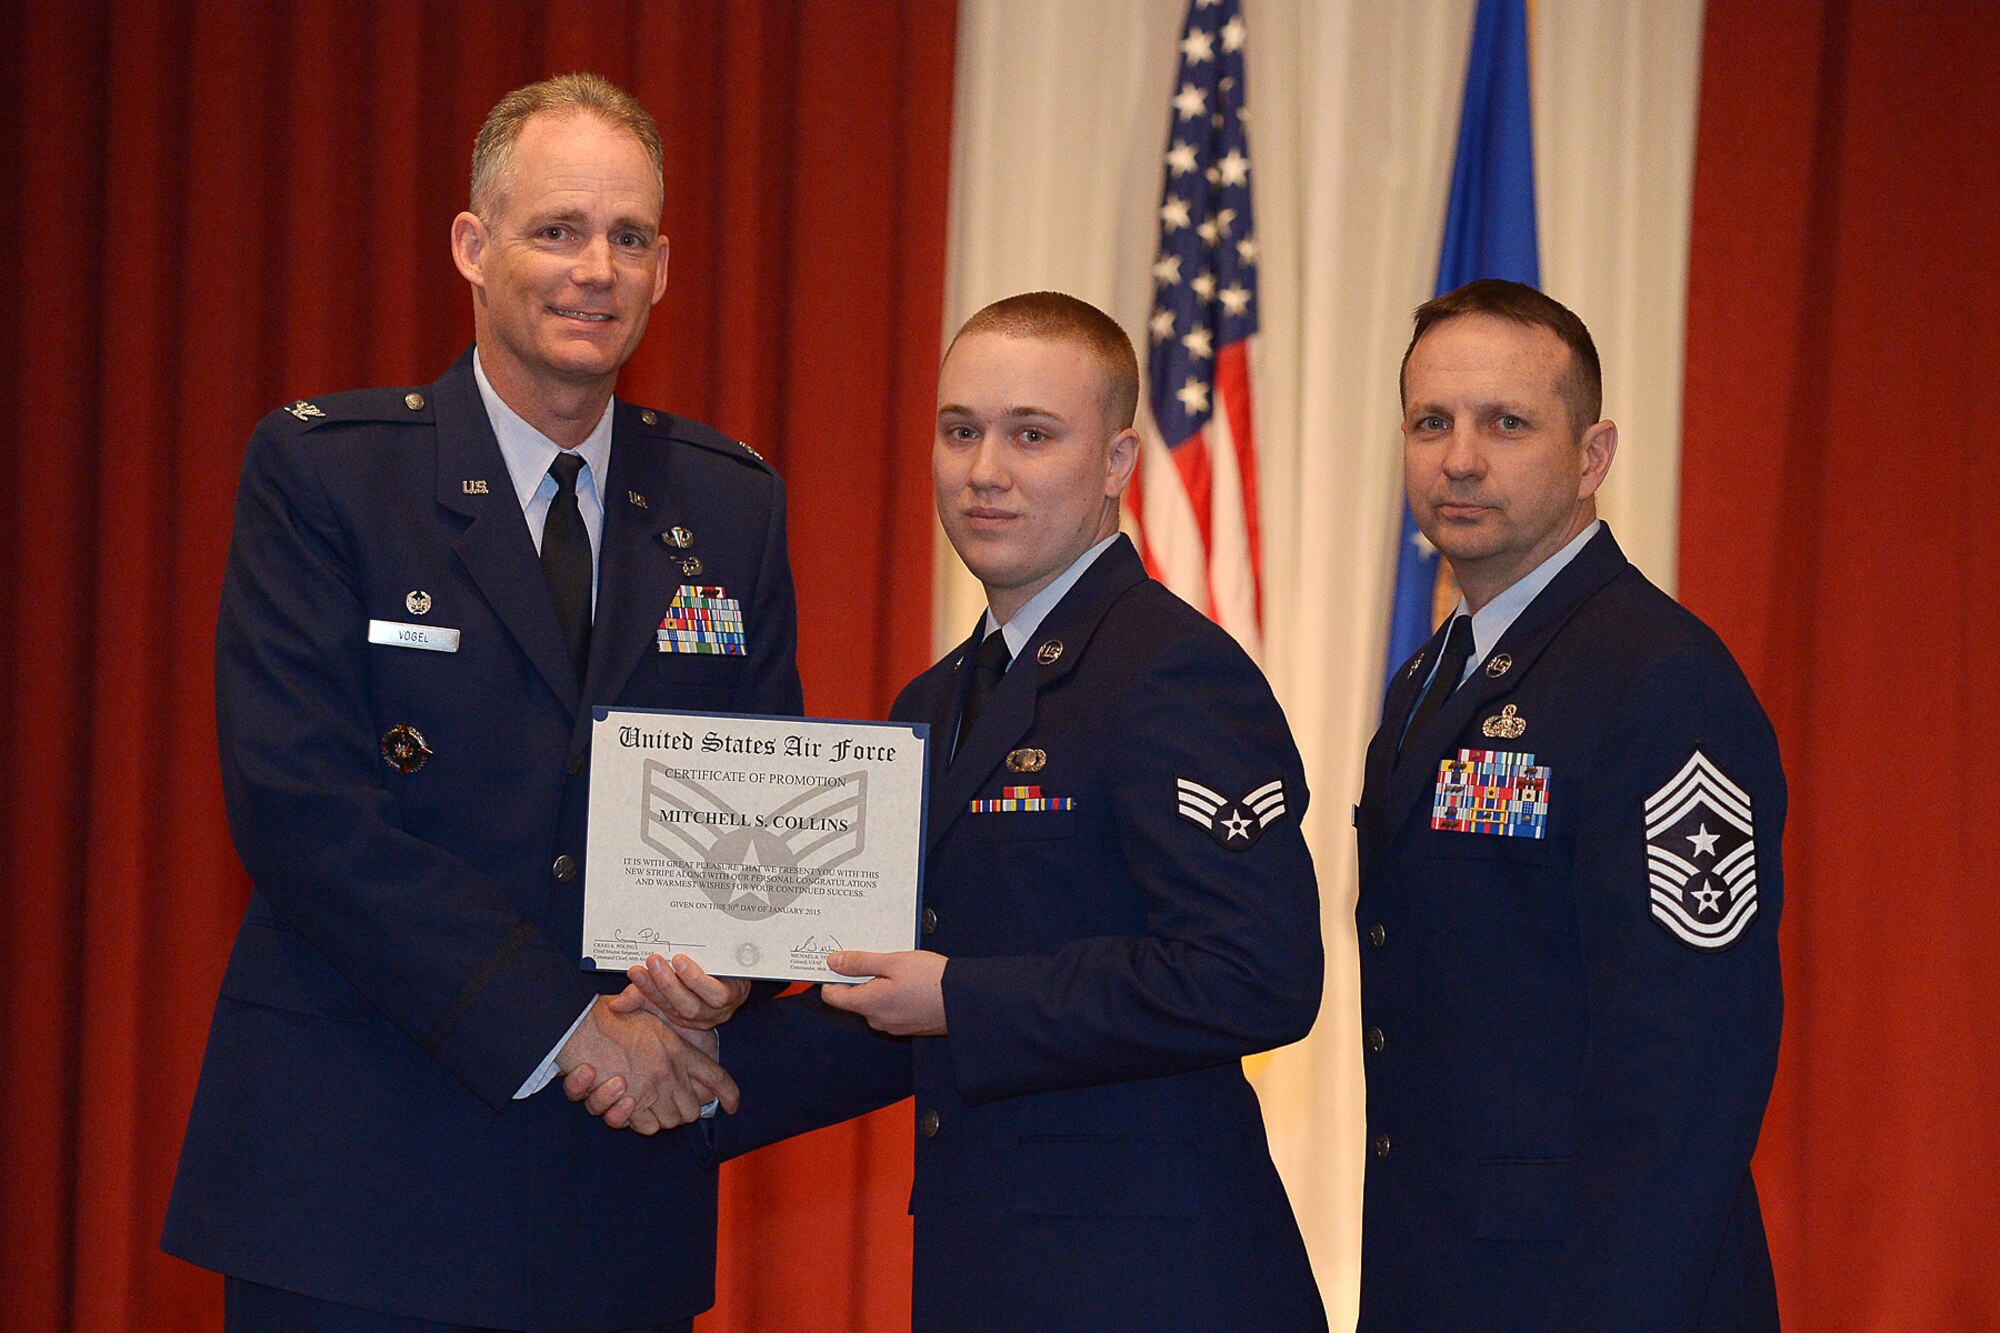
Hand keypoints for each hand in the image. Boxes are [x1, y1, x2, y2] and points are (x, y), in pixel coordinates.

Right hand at [557, 997, 738, 1133]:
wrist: (581, 1026)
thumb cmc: (613, 1017)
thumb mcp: (652, 1015)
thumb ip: (672, 1039)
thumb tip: (688, 1058)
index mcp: (679, 1049)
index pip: (716, 1077)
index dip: (729, 1094)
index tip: (733, 1105)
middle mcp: (670, 1072)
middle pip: (692, 1109)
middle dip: (683, 1109)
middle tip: (668, 1101)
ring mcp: (651, 1090)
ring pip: (670, 1121)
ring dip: (659, 1116)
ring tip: (642, 1099)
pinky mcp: (629, 1105)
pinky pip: (645, 1127)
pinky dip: (638, 1122)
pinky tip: (628, 1106)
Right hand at [609, 953, 751, 1029]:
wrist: (741, 964)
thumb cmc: (703, 976)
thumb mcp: (669, 982)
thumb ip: (642, 993)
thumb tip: (613, 1005)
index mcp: (680, 1014)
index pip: (659, 1004)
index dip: (645, 989)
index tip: (633, 970)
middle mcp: (698, 1016)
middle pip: (678, 1007)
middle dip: (662, 985)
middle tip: (651, 961)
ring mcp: (718, 1008)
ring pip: (696, 1004)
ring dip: (681, 983)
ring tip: (673, 961)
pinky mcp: (735, 996)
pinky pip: (717, 994)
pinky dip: (700, 980)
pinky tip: (688, 964)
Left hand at [819, 949, 947, 1035]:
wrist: (965, 1001)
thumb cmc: (932, 980)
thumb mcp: (893, 962)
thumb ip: (860, 962)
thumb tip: (834, 962)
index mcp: (869, 1004)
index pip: (832, 995)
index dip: (833, 976)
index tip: (841, 960)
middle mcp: (877, 1020)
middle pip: (854, 998)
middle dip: (861, 978)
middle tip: (879, 958)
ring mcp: (893, 1026)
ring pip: (874, 1003)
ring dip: (880, 985)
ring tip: (899, 968)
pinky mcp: (908, 1026)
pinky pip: (891, 1009)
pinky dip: (894, 995)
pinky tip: (910, 982)